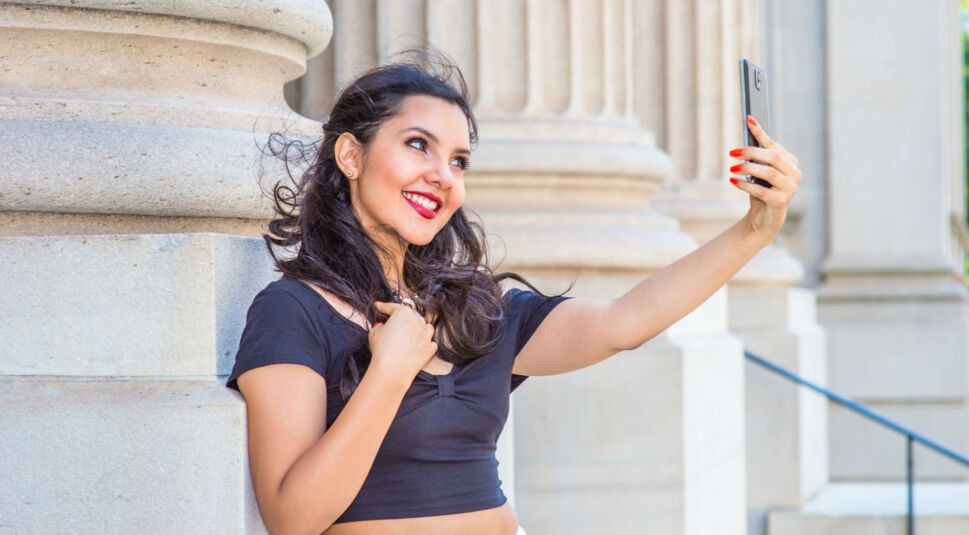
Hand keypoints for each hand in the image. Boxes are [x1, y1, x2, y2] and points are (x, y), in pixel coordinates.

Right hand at [367, 300, 436, 382]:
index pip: (392, 307)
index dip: (383, 306)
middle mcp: (418, 320)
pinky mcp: (430, 348)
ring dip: (417, 329)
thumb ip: (379, 326)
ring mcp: (426, 334)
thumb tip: (383, 327)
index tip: (379, 306)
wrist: (392, 370)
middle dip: (403, 319)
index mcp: (404, 312)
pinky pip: (429, 342)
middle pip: (411, 315)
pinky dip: (424, 343)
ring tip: (408, 335)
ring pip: (424, 327)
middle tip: (393, 325)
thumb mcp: (374, 333)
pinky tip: (417, 346)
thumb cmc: (382, 350)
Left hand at [728, 115, 801, 242]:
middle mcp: (794, 174)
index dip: (760, 133)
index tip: (748, 120)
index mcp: (791, 163)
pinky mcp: (781, 202)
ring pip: (769, 173)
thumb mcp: (759, 171)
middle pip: (773, 157)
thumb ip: (757, 155)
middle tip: (733, 153)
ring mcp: (790, 189)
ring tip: (732, 168)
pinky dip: (745, 185)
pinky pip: (761, 190)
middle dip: (751, 152)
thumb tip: (746, 131)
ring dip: (748, 168)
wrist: (764, 218)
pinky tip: (733, 181)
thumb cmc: (762, 190)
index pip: (774, 145)